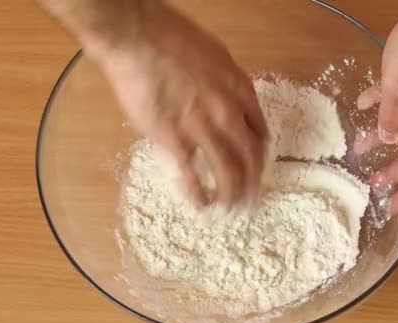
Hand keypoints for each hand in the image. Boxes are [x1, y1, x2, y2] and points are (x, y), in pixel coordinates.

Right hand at [91, 3, 267, 208]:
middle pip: (250, 158)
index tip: (255, 166)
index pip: (259, 133)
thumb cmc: (172, 37)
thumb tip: (228, 102)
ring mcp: (202, 129)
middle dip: (252, 184)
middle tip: (249, 200)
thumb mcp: (215, 55)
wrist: (138, 38)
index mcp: (240, 91)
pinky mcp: (174, 140)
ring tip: (229, 210)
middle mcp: (229, 114)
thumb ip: (226, 84)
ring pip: (228, 172)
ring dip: (231, 195)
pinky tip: (200, 205)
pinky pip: (191, 175)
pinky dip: (198, 194)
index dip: (258, 156)